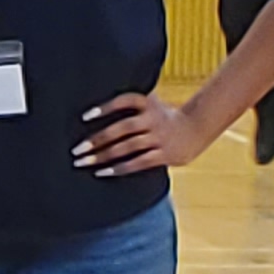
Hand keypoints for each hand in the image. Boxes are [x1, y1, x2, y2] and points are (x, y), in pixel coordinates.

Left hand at [75, 90, 217, 178]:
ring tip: (83, 162)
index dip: (106, 107)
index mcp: (148, 103)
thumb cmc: (163, 116)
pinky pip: (138, 162)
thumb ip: (130, 105)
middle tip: (76, 150)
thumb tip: (93, 108)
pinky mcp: (165, 154)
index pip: (125, 101)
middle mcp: (153, 119)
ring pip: (127, 147)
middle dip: (97, 139)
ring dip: (103, 156)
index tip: (84, 117)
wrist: (197, 128)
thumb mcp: (151, 104)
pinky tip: (102, 172)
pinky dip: (119, 168)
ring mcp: (160, 137)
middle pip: (122, 128)